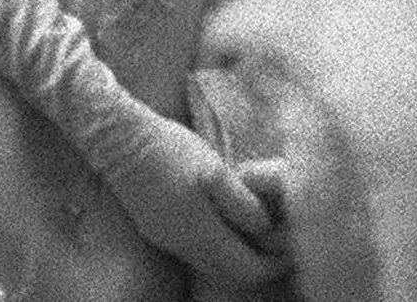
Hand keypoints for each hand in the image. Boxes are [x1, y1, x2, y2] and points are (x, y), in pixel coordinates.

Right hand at [100, 108, 289, 286]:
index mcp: (200, 235)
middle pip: (230, 273)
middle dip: (259, 263)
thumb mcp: (213, 170)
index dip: (274, 264)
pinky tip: (229, 223)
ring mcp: (169, 239)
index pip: (246, 270)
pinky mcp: (159, 229)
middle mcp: (183, 246)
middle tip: (283, 241)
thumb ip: (240, 202)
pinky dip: (220, 245)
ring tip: (262, 231)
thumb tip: (264, 228)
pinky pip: (197, 251)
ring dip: (239, 254)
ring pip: (212, 263)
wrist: (121, 143)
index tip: (295, 249)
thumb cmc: (171, 151)